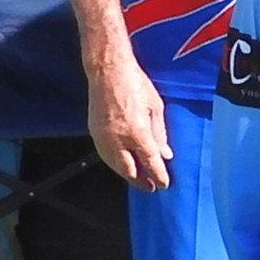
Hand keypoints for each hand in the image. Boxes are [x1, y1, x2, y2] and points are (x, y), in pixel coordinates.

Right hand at [88, 58, 170, 189]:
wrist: (108, 72)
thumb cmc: (136, 85)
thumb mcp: (156, 108)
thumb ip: (160, 134)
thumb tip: (165, 154)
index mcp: (137, 132)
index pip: (150, 162)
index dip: (158, 176)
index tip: (164, 184)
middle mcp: (117, 138)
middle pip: (129, 169)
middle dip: (140, 181)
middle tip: (151, 187)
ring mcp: (103, 137)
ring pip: (114, 165)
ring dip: (126, 174)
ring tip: (138, 179)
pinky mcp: (94, 132)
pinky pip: (105, 155)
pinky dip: (115, 164)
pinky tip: (122, 164)